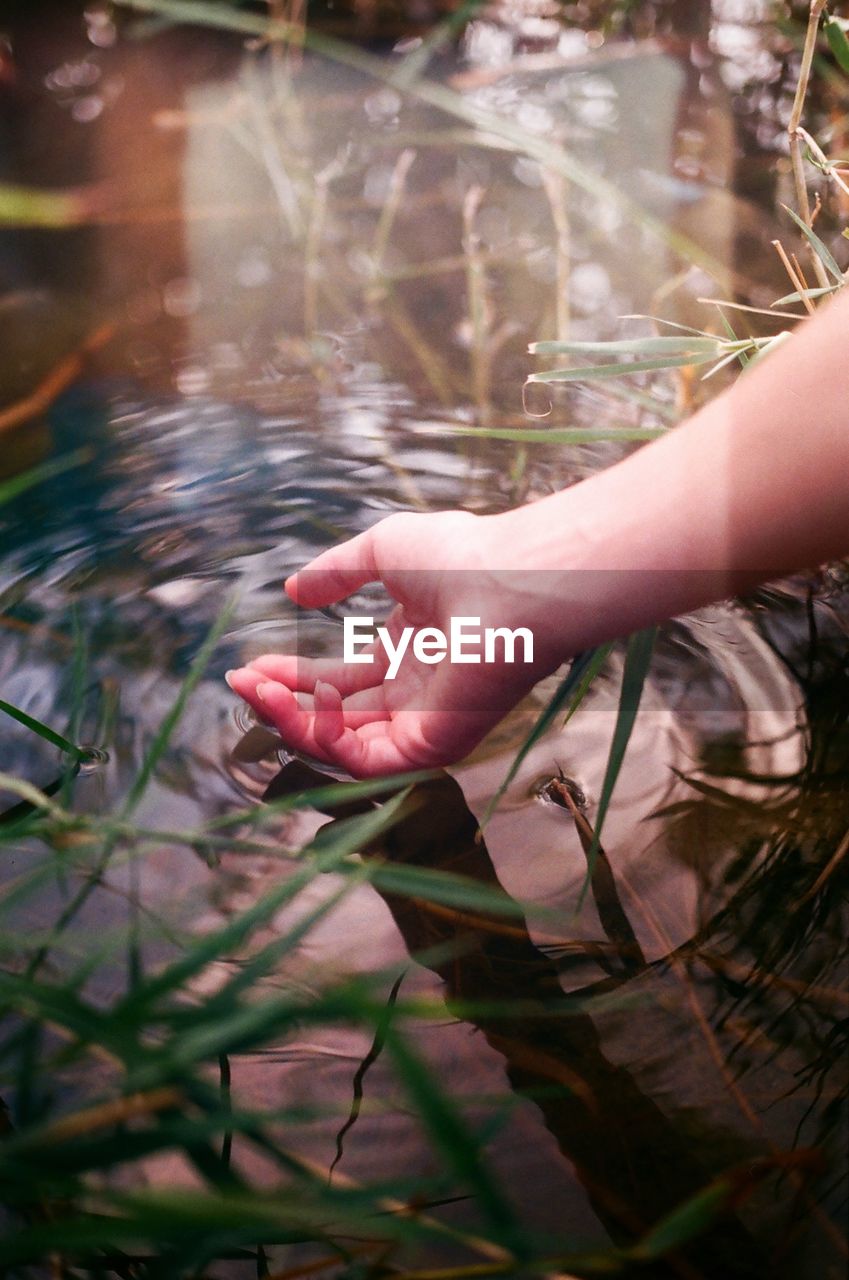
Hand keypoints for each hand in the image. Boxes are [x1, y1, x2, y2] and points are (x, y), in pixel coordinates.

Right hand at [226, 510, 564, 776]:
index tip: (249, 667)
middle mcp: (416, 693)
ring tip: (256, 692)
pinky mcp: (434, 746)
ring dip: (293, 722)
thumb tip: (293, 589)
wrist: (512, 581)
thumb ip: (335, 572)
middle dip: (281, 703)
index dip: (291, 677)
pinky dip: (329, 740)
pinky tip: (305, 704)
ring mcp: (425, 723)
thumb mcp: (383, 551)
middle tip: (240, 683)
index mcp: (410, 653)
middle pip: (334, 716)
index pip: (339, 679)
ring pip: (344, 743)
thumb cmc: (463, 557)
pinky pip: (369, 760)